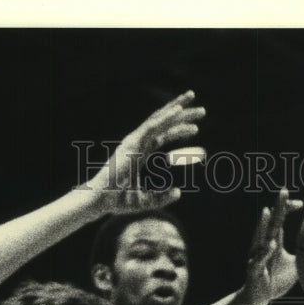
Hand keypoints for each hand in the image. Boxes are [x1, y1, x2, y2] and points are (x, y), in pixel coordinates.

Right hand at [85, 91, 205, 212]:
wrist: (101, 201)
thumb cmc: (118, 201)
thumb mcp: (146, 201)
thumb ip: (162, 197)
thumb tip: (179, 193)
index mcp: (140, 152)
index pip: (162, 135)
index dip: (178, 128)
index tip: (196, 126)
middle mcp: (137, 143)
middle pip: (163, 123)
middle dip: (182, 113)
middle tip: (202, 109)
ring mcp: (134, 141)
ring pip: (159, 120)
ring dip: (178, 110)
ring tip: (196, 103)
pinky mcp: (132, 144)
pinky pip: (152, 127)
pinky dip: (166, 118)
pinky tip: (179, 111)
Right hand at [239, 188, 303, 304]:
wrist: (259, 298)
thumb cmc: (275, 280)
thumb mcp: (294, 266)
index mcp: (272, 241)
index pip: (279, 219)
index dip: (287, 208)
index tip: (300, 203)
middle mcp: (263, 245)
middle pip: (271, 222)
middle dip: (277, 207)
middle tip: (284, 190)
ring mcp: (257, 256)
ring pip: (260, 237)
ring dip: (263, 224)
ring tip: (268, 211)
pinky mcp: (254, 270)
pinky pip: (259, 260)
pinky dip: (264, 252)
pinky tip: (271, 245)